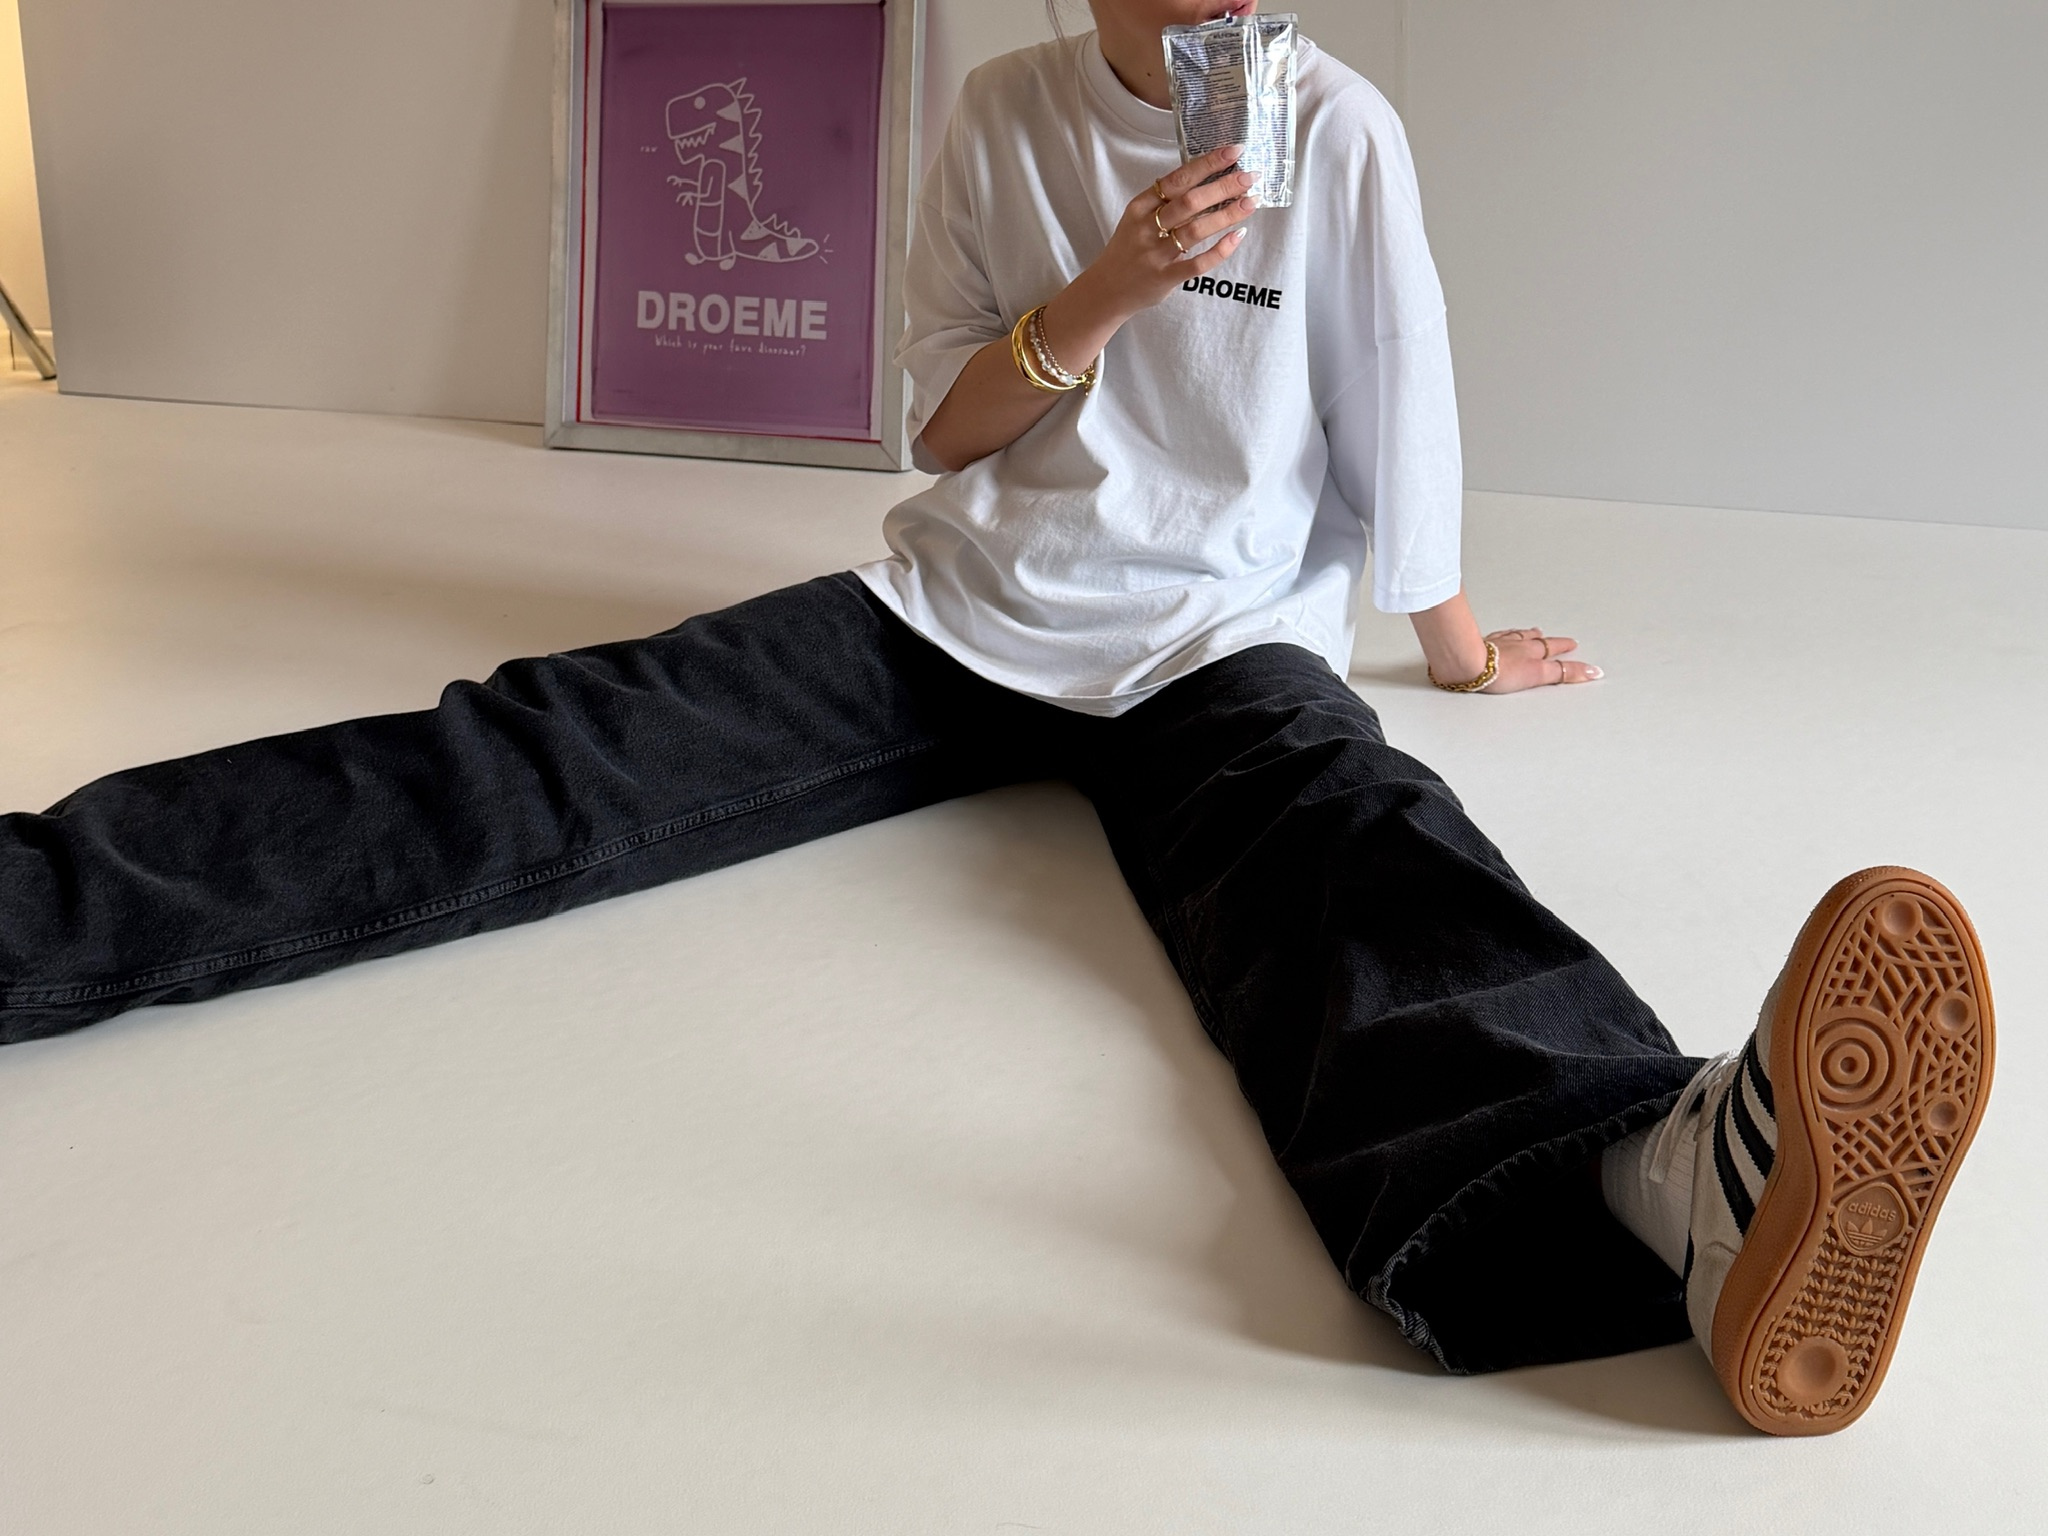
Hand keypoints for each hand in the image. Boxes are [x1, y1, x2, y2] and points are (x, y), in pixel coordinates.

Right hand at [1049, 143, 1256, 345]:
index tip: (1233, 152)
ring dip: (1226, 215)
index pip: (1177, 179)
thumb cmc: (1129, 249)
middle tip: (1250, 177)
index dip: (1207, 164)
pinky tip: (1238, 236)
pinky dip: (1220, 250)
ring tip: (1251, 202)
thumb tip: (1205, 176)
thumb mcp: (1136, 218)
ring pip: (1196, 230)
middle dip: (1223, 186)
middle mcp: (1146, 228)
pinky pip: (1197, 264)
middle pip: (1189, 202)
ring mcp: (1156, 255)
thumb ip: (1164, 201)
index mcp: (1140, 207)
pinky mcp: (1165, 278)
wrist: (1106, 290)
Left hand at [1480, 627, 1602, 691]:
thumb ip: (1563, 673)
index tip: (1583, 658)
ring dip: (1529, 635)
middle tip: (1566, 641)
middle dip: (1554, 643)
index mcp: (1531, 653)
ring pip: (1518, 636)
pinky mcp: (1480, 645)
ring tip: (1536, 632)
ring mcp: (1498, 644)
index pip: (1557, 655)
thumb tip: (1592, 672)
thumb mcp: (1537, 675)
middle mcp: (1517, 646)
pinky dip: (1504, 635)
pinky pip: (1497, 636)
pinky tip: (1501, 634)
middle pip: (1539, 642)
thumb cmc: (1498, 671)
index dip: (1571, 659)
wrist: (1467, 663)